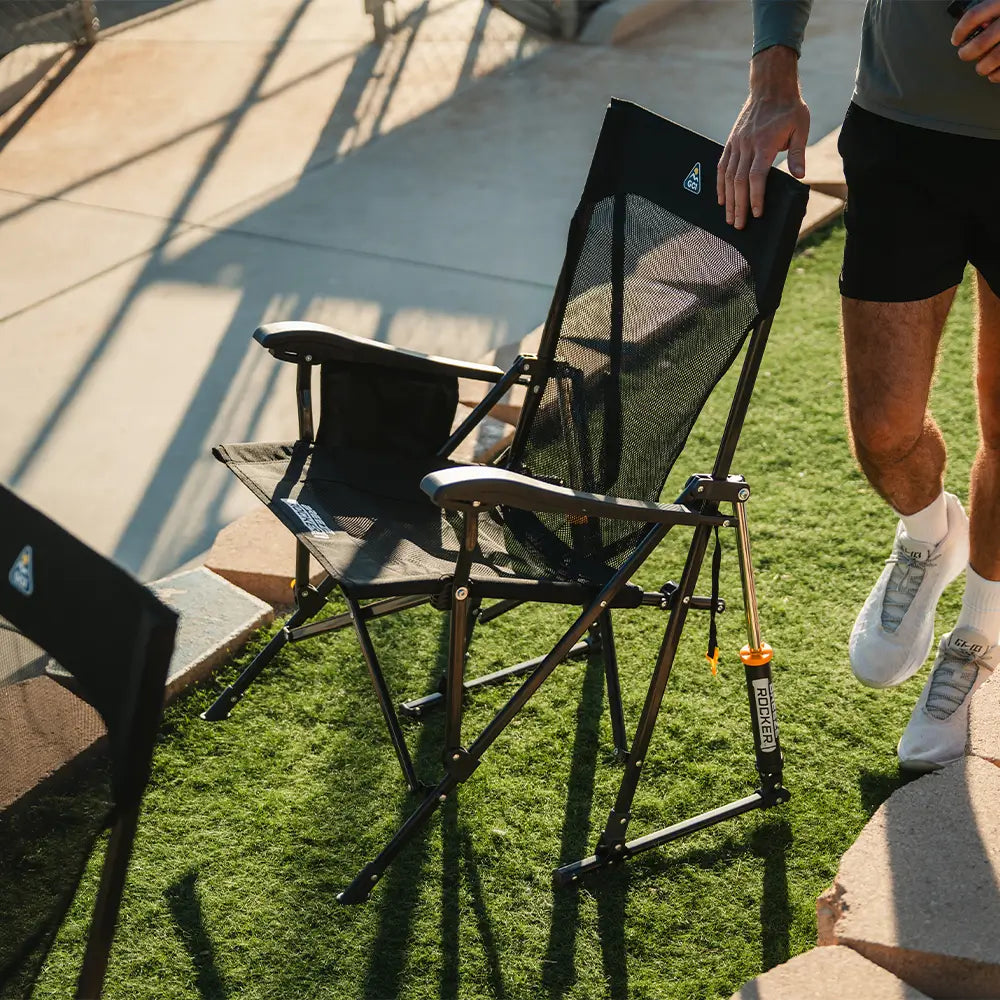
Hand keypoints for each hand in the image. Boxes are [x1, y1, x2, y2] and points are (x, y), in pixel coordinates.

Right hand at [717, 46, 809, 229]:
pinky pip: (722, 166)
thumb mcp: (801, 127)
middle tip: (739, 225)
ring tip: (729, 217)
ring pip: (728, 176)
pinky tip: (721, 198)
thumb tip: (800, 175)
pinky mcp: (731, 142)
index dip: (755, 197)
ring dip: (728, 199)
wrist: (771, 87)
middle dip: (738, 205)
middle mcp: (747, 145)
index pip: (756, 176)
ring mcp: (737, 144)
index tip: (756, 213)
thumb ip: (797, 153)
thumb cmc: (789, 108)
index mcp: (764, 143)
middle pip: (739, 181)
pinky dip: (720, 184)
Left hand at [953, 0, 999, 79]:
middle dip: (968, 53)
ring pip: (994, 58)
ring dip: (982, 67)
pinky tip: (994, 73)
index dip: (961, 30)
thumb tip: (975, 29)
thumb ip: (993, 12)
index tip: (956, 40)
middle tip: (965, 54)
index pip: (975, 16)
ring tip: (981, 67)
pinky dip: (996, 76)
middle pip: (982, 42)